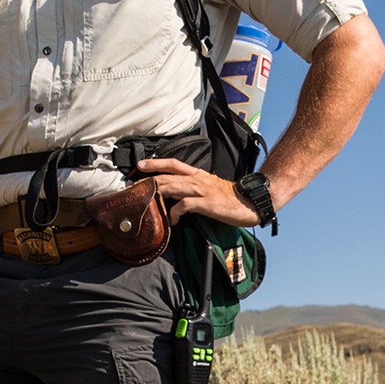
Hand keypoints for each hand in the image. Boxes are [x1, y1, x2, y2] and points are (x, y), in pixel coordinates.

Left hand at [134, 158, 261, 226]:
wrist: (251, 202)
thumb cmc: (230, 199)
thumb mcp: (209, 189)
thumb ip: (192, 189)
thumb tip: (174, 195)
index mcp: (198, 175)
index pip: (173, 163)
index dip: (156, 163)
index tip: (140, 166)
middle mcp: (198, 180)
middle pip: (168, 175)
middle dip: (149, 180)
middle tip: (133, 187)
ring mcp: (203, 190)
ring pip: (173, 187)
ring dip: (158, 193)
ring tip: (147, 202)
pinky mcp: (208, 203)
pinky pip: (185, 205)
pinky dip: (175, 212)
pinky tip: (172, 220)